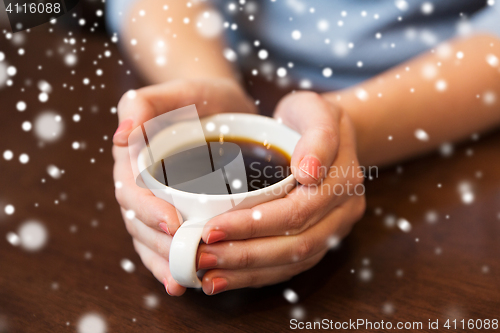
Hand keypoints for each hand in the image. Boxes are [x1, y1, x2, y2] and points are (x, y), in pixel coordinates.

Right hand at [112, 78, 255, 295]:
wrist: (219, 105)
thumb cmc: (197, 97)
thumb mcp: (175, 91)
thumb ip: (143, 103)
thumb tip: (122, 134)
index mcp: (133, 158)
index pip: (132, 190)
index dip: (148, 210)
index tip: (172, 224)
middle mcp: (140, 183)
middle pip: (138, 222)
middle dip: (159, 244)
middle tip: (186, 258)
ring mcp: (155, 200)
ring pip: (149, 238)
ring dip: (162, 261)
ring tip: (181, 281)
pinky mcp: (173, 210)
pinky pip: (164, 240)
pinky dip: (170, 261)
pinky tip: (182, 280)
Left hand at [196, 92, 365, 294]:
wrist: (327, 132)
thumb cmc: (311, 117)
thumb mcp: (315, 109)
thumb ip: (318, 136)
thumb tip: (308, 172)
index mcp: (343, 181)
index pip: (296, 212)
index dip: (253, 224)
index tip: (212, 228)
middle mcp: (342, 212)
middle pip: (295, 245)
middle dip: (244, 254)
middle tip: (201, 255)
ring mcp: (333, 230)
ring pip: (292, 263)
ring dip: (247, 272)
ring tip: (208, 276)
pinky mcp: (319, 240)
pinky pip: (290, 266)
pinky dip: (257, 276)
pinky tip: (226, 278)